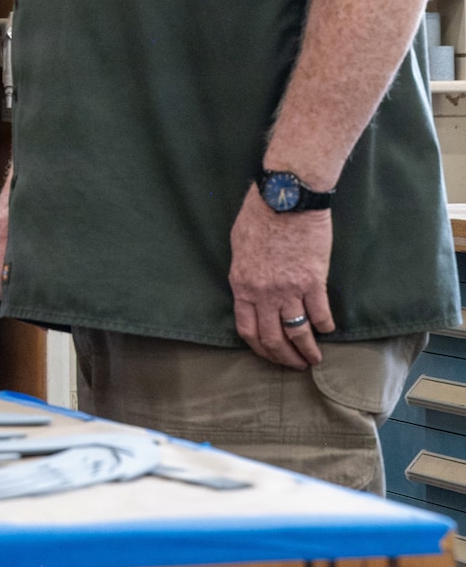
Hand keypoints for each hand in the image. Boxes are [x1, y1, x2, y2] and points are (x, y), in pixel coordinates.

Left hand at [229, 187, 335, 368]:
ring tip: (315, 360)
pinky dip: (325, 326)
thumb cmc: (259, 216)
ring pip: (297, 332)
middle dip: (284, 357)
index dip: (259, 348)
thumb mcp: (239, 246)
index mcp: (241, 284)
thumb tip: (250, 290)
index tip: (270, 355)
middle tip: (295, 366)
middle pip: (272, 337)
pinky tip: (328, 331)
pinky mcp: (313, 281)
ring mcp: (289, 289)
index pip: (247, 328)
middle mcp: (263, 293)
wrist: (285, 199)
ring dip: (307, 350)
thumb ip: (245, 273)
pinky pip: (320, 313)